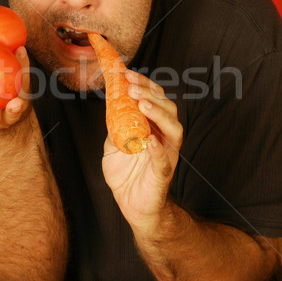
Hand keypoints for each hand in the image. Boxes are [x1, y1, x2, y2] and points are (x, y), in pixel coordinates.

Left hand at [102, 69, 182, 230]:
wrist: (134, 206)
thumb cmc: (128, 174)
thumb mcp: (114, 143)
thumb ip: (115, 125)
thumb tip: (108, 103)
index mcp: (154, 126)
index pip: (154, 99)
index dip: (143, 84)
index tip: (127, 74)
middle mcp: (165, 136)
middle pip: (166, 107)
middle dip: (149, 93)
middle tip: (131, 86)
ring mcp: (167, 153)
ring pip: (173, 128)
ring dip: (158, 113)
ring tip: (142, 104)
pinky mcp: (163, 173)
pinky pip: (164, 158)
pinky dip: (158, 147)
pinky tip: (150, 139)